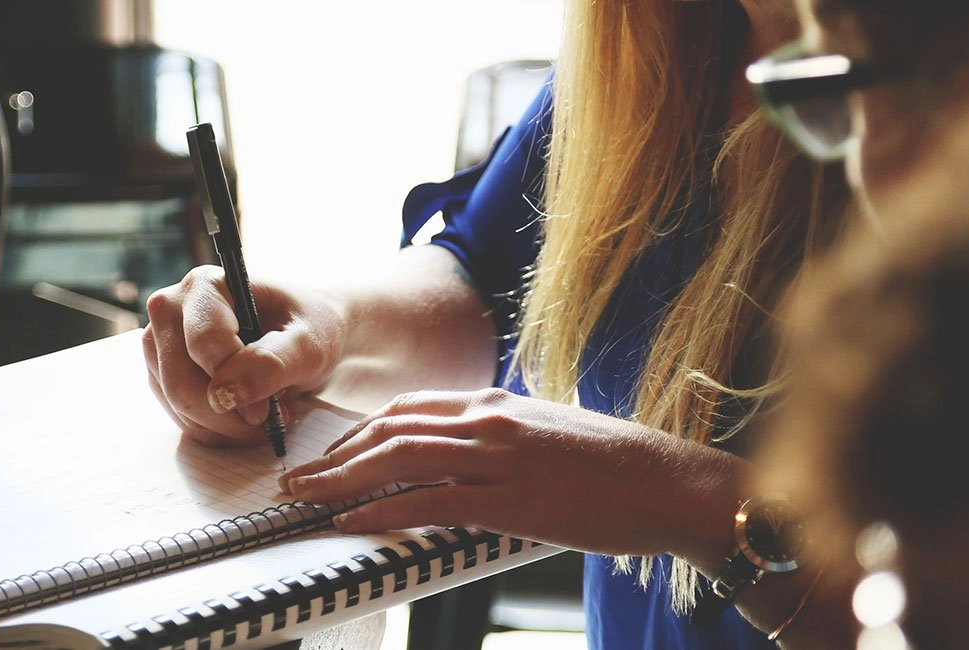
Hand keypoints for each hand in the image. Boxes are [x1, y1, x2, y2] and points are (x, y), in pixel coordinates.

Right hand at [142, 266, 347, 446]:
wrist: (304, 334)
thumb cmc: (309, 328)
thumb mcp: (308, 344)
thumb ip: (271, 363)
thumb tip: (225, 394)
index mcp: (205, 286)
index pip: (203, 345)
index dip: (237, 383)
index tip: (270, 408)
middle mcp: (171, 309)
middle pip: (181, 384)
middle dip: (229, 415)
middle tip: (271, 419)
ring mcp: (161, 344)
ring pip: (179, 407)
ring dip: (226, 426)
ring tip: (265, 414)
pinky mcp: (163, 375)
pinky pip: (182, 419)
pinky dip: (218, 430)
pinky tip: (246, 417)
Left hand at [278, 388, 744, 560]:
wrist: (671, 481)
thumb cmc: (618, 467)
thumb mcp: (549, 435)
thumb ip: (502, 440)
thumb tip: (467, 460)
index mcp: (497, 403)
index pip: (408, 409)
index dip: (359, 432)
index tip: (331, 453)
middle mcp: (490, 420)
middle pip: (390, 429)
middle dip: (335, 455)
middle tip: (297, 478)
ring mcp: (498, 457)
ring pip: (399, 459)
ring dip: (342, 480)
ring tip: (306, 498)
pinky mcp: (511, 498)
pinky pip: (430, 501)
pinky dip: (382, 511)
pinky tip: (352, 522)